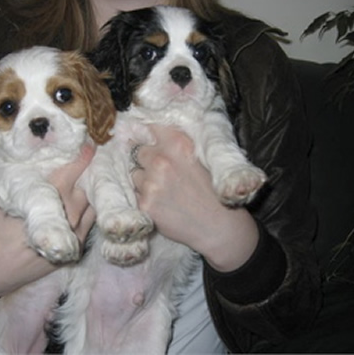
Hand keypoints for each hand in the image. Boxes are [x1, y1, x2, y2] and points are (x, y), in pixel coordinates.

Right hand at [0, 144, 95, 296]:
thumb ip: (18, 172)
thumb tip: (29, 152)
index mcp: (49, 196)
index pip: (75, 170)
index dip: (83, 155)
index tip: (90, 144)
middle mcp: (68, 214)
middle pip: (89, 186)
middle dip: (87, 175)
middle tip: (84, 165)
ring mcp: (75, 232)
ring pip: (93, 204)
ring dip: (88, 194)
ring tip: (81, 184)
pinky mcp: (77, 248)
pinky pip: (89, 222)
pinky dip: (86, 212)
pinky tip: (75, 205)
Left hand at [130, 125, 258, 271]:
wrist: (218, 227)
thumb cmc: (214, 192)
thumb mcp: (202, 158)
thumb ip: (178, 146)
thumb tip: (156, 136)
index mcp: (177, 144)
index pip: (151, 127)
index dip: (149, 132)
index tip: (147, 136)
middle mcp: (161, 160)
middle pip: (138, 151)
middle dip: (146, 159)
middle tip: (161, 171)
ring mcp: (150, 183)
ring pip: (135, 175)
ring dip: (144, 180)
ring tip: (164, 191)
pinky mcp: (145, 204)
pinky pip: (135, 195)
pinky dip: (145, 199)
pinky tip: (162, 205)